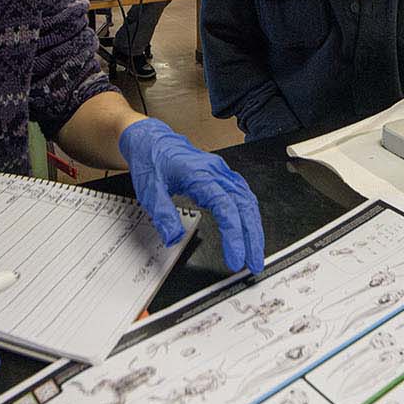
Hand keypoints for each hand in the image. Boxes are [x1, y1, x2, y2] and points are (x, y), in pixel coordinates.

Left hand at [119, 118, 265, 272]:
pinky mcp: (221, 176)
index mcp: (200, 174)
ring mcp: (221, 172)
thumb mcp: (148, 189)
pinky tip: (249, 229)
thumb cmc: (150, 159)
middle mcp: (216, 171)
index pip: (226, 207)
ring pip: (247, 200)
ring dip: (253, 227)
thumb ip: (163, 213)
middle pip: (244, 205)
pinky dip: (248, 215)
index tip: (235, 258)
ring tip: (254, 253)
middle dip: (252, 236)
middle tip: (254, 263)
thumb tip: (174, 238)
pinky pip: (242, 195)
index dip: (234, 235)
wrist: (149, 139)